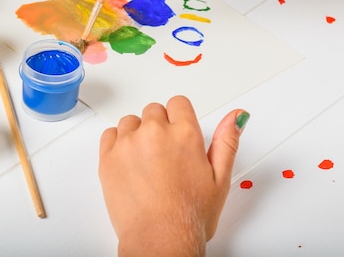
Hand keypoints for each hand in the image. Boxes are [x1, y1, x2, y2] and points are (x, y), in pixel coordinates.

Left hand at [99, 95, 248, 255]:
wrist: (160, 241)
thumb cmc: (188, 216)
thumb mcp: (220, 179)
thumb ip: (227, 142)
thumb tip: (235, 117)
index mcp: (184, 134)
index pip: (178, 103)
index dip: (179, 119)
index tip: (178, 134)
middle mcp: (155, 133)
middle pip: (154, 110)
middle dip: (160, 127)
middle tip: (165, 156)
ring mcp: (128, 144)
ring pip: (131, 121)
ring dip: (137, 135)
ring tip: (146, 163)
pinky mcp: (108, 157)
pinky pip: (109, 135)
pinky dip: (117, 144)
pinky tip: (129, 163)